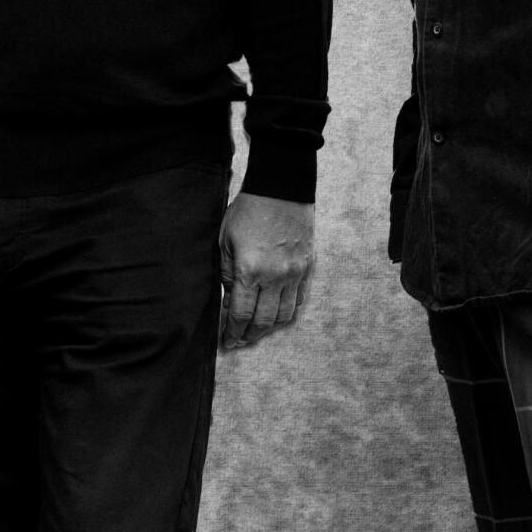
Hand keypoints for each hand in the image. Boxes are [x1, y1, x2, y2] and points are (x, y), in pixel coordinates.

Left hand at [219, 193, 313, 350]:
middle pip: (264, 321)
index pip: (241, 314)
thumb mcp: (225, 241)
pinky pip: (298, 299)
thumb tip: (230, 300)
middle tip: (238, 341)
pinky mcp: (306, 268)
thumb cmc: (247, 212)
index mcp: (250, 271)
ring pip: (284, 315)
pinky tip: (274, 312)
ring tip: (255, 330)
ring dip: (269, 327)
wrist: (281, 190)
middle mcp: (275, 277)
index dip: (232, 332)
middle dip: (249, 335)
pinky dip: (286, 311)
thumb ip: (228, 273)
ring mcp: (294, 274)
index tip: (226, 341)